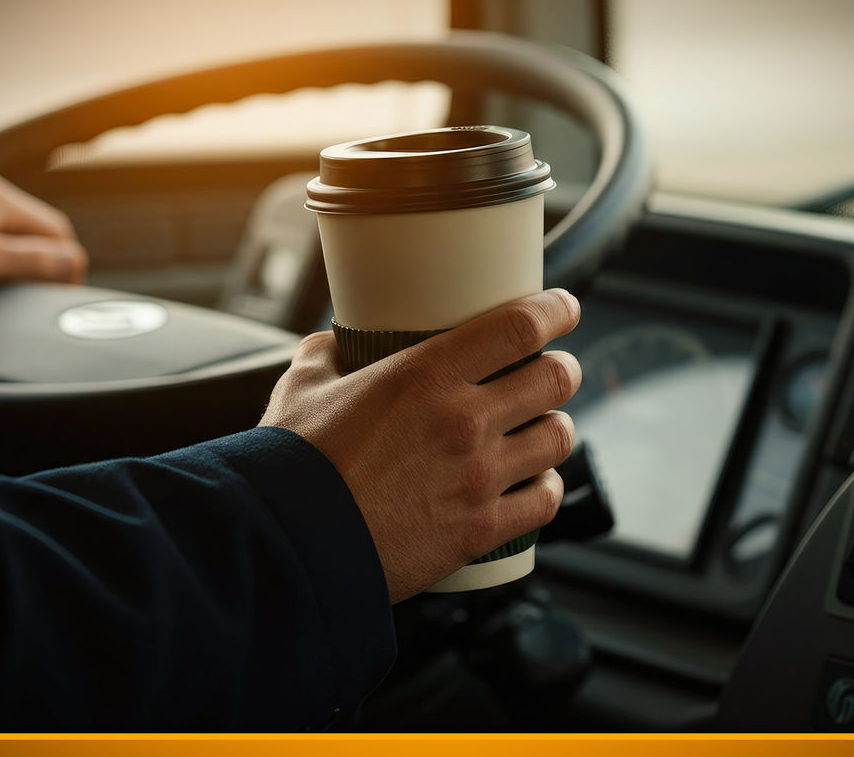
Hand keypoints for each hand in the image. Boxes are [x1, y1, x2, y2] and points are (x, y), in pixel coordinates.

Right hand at [260, 289, 582, 602]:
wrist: (289, 545)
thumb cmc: (292, 464)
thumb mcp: (302, 388)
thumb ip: (323, 355)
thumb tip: (331, 344)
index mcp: (425, 375)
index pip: (519, 326)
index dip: (555, 311)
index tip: (564, 308)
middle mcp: (464, 421)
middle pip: (555, 380)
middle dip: (562, 370)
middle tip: (552, 371)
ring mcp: (478, 478)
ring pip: (559, 439)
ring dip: (556, 427)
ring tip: (542, 427)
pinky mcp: (480, 530)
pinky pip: (545, 501)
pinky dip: (545, 487)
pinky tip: (534, 482)